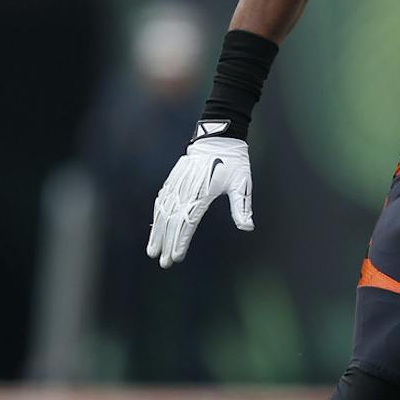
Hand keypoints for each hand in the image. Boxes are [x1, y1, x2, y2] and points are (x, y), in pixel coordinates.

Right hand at [146, 136, 253, 267]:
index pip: (188, 222)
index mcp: (203, 192)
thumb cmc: (234, 162)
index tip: (177, 257)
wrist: (219, 136)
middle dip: (166, 243)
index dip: (181, 241)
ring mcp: (178, 183)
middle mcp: (187, 189)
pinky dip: (156, 215)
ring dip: (157, 232)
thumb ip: (241, 206)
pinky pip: (162, 199)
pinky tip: (154, 227)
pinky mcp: (174, 179)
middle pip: (172, 221)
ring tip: (152, 251)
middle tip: (163, 263)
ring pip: (163, 212)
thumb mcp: (242, 183)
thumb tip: (247, 226)